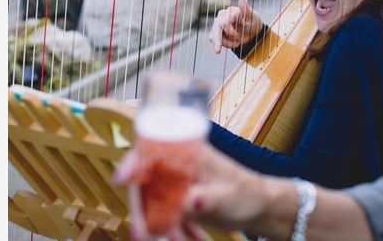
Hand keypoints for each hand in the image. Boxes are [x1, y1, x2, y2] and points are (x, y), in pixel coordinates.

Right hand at [113, 141, 268, 238]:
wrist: (261, 208)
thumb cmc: (248, 195)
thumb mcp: (228, 197)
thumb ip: (207, 199)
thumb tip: (189, 202)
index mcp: (189, 152)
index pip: (152, 150)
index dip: (133, 162)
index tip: (121, 179)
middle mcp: (178, 163)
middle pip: (146, 181)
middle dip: (142, 209)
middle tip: (142, 234)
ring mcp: (177, 182)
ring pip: (153, 202)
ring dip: (156, 224)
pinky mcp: (179, 199)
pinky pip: (165, 214)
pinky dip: (172, 230)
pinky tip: (192, 238)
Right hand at [208, 0, 262, 53]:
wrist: (252, 32)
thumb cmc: (253, 22)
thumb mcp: (253, 17)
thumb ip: (246, 8)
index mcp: (232, 11)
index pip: (225, 22)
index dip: (231, 32)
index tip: (239, 37)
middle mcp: (223, 15)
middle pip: (216, 28)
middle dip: (217, 40)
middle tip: (218, 51)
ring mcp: (218, 23)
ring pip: (214, 35)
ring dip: (225, 43)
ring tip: (238, 43)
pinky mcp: (216, 31)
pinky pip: (214, 40)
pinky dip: (224, 44)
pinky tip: (233, 44)